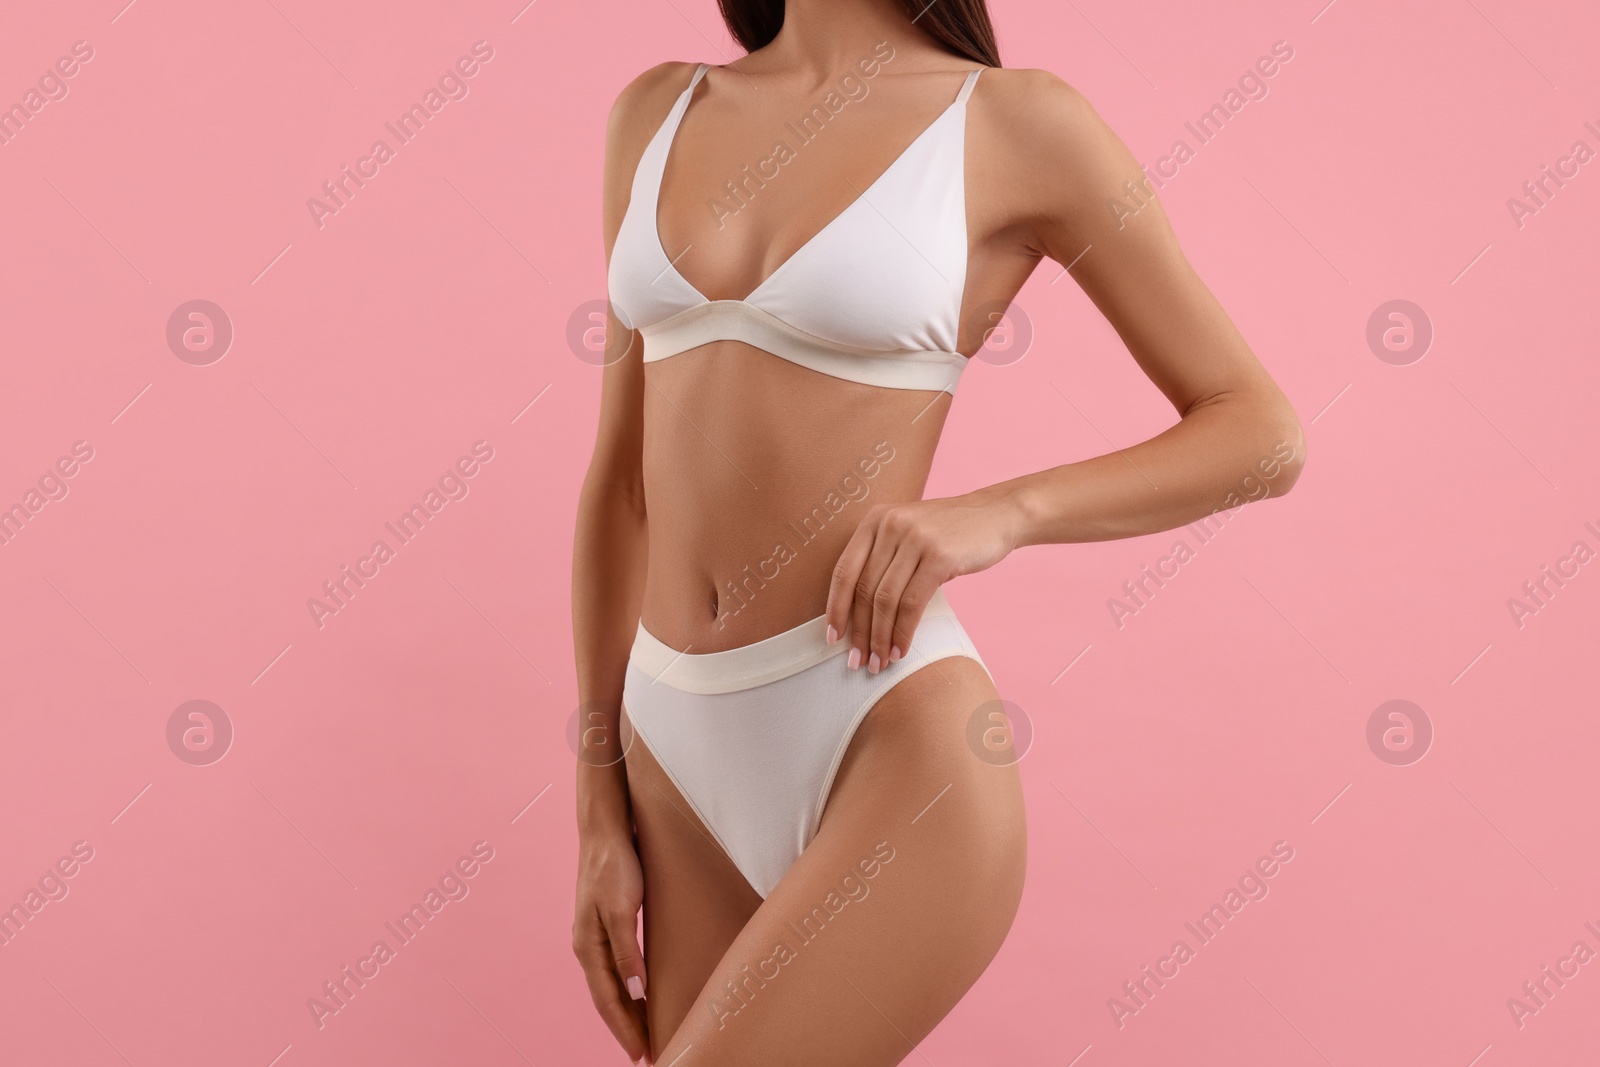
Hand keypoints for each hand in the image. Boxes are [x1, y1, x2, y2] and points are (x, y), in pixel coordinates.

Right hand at [572, 829, 650, 1064]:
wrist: (605, 832)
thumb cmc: (614, 865)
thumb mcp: (623, 908)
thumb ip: (627, 950)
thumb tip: (633, 990)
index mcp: (588, 947)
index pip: (608, 1001)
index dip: (625, 1029)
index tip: (642, 1053)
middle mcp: (587, 948)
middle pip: (607, 1000)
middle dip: (625, 1029)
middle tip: (647, 1053)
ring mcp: (594, 939)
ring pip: (610, 987)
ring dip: (626, 1013)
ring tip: (644, 1034)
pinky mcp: (605, 928)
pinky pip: (615, 971)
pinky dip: (626, 991)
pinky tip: (638, 996)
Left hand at [824, 492, 1018, 672]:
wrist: (998, 514)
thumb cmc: (950, 533)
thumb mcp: (909, 533)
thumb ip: (883, 559)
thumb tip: (858, 615)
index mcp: (875, 519)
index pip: (845, 570)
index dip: (835, 608)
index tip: (832, 638)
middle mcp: (890, 525)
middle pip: (863, 590)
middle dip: (858, 631)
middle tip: (858, 661)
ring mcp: (915, 539)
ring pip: (885, 600)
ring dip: (880, 638)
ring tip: (880, 662)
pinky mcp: (939, 556)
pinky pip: (912, 604)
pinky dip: (904, 632)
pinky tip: (902, 650)